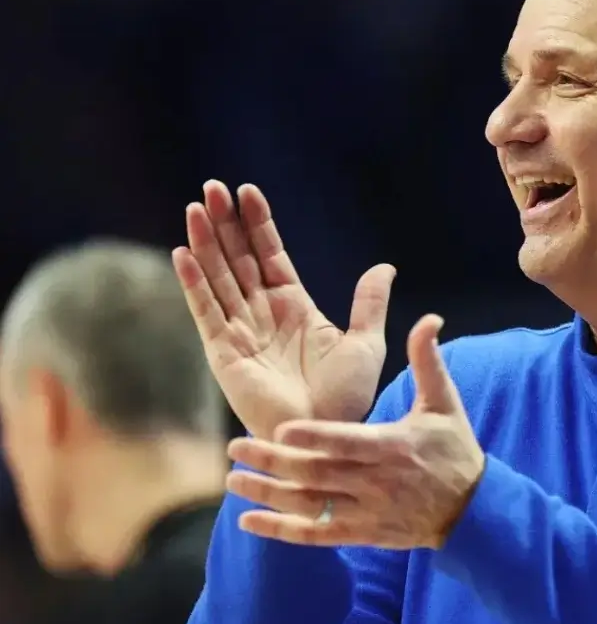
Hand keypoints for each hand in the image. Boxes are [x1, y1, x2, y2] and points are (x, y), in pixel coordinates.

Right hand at [172, 180, 395, 439]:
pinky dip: (194, 283)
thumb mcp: (365, 344)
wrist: (326, 437)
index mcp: (294, 306)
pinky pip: (206, 311)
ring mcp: (241, 331)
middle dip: (225, 223)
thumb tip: (384, 266)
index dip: (257, 224)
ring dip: (205, 243)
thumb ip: (368, 304)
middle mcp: (263, 314)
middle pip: (238, 258)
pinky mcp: (224, 353)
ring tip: (196, 207)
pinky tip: (184, 253)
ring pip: (218, 277)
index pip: (270, 254)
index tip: (247, 191)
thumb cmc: (347, 400)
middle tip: (212, 186)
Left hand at [225, 314, 485, 548]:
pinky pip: (315, 536)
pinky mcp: (361, 534)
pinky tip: (248, 521)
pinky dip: (280, 531)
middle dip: (274, 463)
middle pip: (318, 475)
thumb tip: (429, 318)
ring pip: (310, 506)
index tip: (280, 430)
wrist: (470, 510)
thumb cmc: (454, 449)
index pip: (347, 442)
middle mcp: (376, 482)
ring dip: (269, 494)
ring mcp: (367, 512)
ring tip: (233, 480)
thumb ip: (427, 361)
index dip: (314, 438)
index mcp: (393, 446)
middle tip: (235, 447)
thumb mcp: (445, 403)